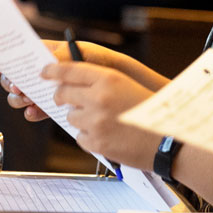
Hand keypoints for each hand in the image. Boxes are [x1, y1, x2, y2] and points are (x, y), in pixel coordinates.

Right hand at [0, 41, 125, 119]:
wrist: (120, 88)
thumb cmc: (105, 65)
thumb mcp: (86, 55)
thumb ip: (65, 57)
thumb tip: (44, 65)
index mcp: (51, 54)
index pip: (24, 54)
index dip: (7, 60)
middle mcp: (47, 73)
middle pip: (18, 76)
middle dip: (13, 82)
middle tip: (19, 87)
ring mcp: (49, 90)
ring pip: (23, 95)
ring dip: (20, 98)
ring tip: (27, 98)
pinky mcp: (55, 108)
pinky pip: (36, 110)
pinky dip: (32, 112)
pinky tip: (33, 112)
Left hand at [44, 60, 162, 168]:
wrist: (168, 139)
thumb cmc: (150, 111)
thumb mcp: (128, 85)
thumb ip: (102, 82)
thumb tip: (72, 84)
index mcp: (110, 78)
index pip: (71, 70)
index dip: (53, 70)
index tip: (44, 71)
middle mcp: (100, 98)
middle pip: (63, 94)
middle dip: (62, 96)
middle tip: (66, 99)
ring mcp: (96, 122)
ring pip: (70, 117)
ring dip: (81, 118)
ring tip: (102, 121)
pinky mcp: (96, 142)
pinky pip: (80, 136)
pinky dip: (89, 137)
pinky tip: (107, 135)